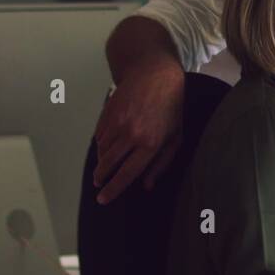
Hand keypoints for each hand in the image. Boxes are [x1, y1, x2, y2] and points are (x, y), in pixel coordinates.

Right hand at [92, 62, 184, 203]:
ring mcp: (117, 123)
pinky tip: (108, 146)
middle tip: (99, 184)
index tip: (103, 199)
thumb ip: (161, 163)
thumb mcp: (175, 137)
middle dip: (102, 178)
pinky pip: (99, 137)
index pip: (127, 174)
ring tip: (104, 167)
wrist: (154, 75)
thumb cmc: (170, 108)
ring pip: (102, 151)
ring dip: (101, 162)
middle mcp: (132, 135)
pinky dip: (101, 145)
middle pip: (109, 165)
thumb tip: (147, 185)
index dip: (113, 189)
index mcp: (150, 144)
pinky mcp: (107, 114)